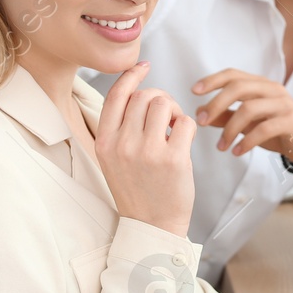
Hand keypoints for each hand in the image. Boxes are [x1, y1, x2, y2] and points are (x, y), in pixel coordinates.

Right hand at [94, 62, 196, 237]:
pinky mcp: (173, 159)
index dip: (131, 76)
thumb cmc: (137, 189)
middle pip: (144, 96)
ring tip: (174, 130)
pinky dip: (188, 127)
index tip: (144, 67)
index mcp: (104, 142)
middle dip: (160, 100)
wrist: (152, 226)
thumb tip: (142, 89)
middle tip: (166, 118)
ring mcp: (147, 151)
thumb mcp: (114, 158)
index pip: (116, 95)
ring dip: (174, 111)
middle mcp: (123, 144)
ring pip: (164, 104)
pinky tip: (182, 142)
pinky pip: (186, 122)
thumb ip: (121, 127)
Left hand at [192, 68, 292, 163]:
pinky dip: (246, 142)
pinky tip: (236, 152)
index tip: (194, 91)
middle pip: (238, 88)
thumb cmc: (276, 130)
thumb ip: (226, 115)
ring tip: (220, 147)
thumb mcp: (249, 122)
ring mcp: (284, 104)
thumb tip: (200, 112)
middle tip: (201, 122)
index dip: (212, 80)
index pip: (233, 75)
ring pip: (249, 109)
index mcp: (261, 84)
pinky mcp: (291, 121)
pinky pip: (263, 129)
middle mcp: (272, 89)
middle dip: (216, 105)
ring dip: (229, 129)